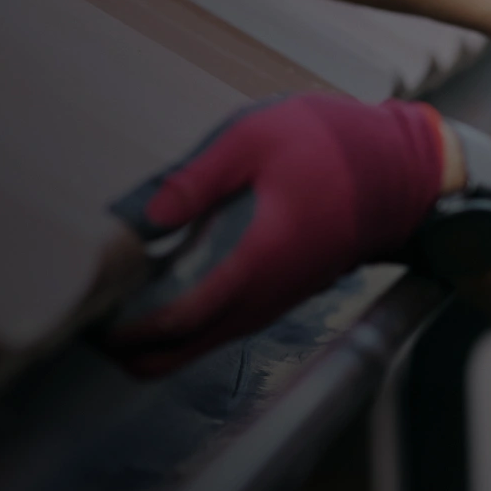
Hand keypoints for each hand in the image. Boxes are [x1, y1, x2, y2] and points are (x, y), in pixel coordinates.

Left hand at [104, 94, 446, 373]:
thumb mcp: (258, 138)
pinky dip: (184, 325)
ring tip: (110, 305)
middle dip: (129, 347)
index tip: (91, 315)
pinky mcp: (278, 296)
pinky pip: (221, 328)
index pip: (180, 319)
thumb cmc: (335, 147)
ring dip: (154, 338)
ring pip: (200, 345)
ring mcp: (273, 302)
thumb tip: (144, 218)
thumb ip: (196, 178)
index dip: (129, 327)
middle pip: (180, 352)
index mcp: (254, 261)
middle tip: (87, 320)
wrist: (403, 174)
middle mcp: (262, 297)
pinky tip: (158, 291)